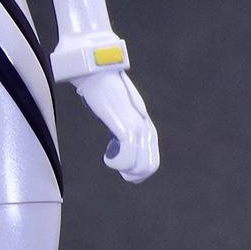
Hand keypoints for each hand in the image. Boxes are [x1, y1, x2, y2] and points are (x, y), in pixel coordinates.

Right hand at [73, 67, 159, 182]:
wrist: (98, 76)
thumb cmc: (104, 95)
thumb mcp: (119, 115)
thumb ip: (124, 128)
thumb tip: (119, 142)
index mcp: (147, 128)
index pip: (152, 163)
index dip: (135, 172)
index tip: (118, 162)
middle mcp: (147, 129)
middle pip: (150, 167)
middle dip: (131, 174)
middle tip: (114, 162)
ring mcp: (138, 128)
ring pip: (141, 165)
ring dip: (123, 169)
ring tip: (111, 158)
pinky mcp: (126, 126)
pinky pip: (129, 156)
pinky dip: (117, 163)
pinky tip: (108, 156)